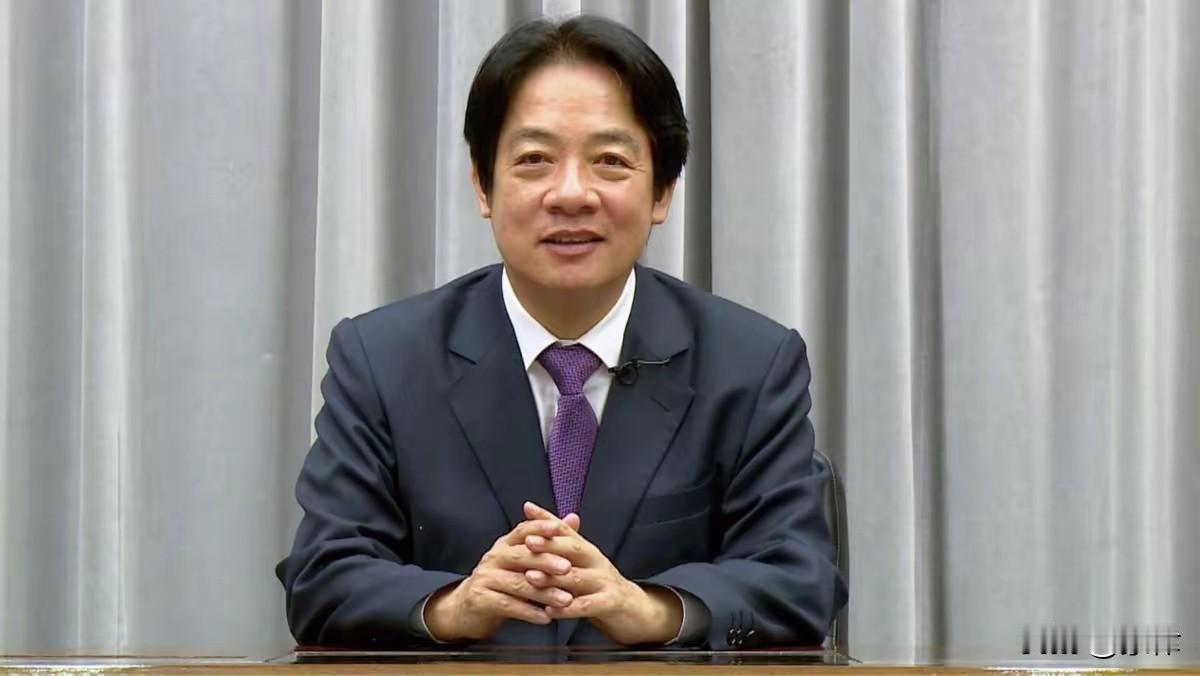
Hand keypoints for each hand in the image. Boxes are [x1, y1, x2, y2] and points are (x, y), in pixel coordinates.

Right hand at [423, 512, 578, 641]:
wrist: (466, 607)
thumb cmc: (502, 581)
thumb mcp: (522, 560)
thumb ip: (548, 541)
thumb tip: (574, 519)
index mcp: (505, 544)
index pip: (522, 530)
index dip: (539, 527)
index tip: (558, 529)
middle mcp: (493, 557)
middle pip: (521, 555)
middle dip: (546, 561)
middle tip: (568, 568)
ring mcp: (485, 578)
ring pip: (518, 583)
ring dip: (544, 593)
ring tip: (565, 599)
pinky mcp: (480, 600)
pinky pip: (508, 605)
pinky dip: (529, 612)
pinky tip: (546, 618)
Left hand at [521, 502, 682, 644]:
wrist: (634, 609)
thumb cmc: (599, 585)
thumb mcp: (582, 563)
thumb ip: (561, 545)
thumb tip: (537, 515)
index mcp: (587, 549)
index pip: (567, 529)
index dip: (548, 519)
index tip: (528, 510)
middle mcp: (597, 560)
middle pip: (573, 548)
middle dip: (549, 544)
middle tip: (528, 542)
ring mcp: (604, 581)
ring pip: (576, 577)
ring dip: (552, 578)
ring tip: (530, 577)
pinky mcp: (610, 603)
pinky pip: (586, 605)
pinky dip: (567, 609)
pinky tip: (549, 610)